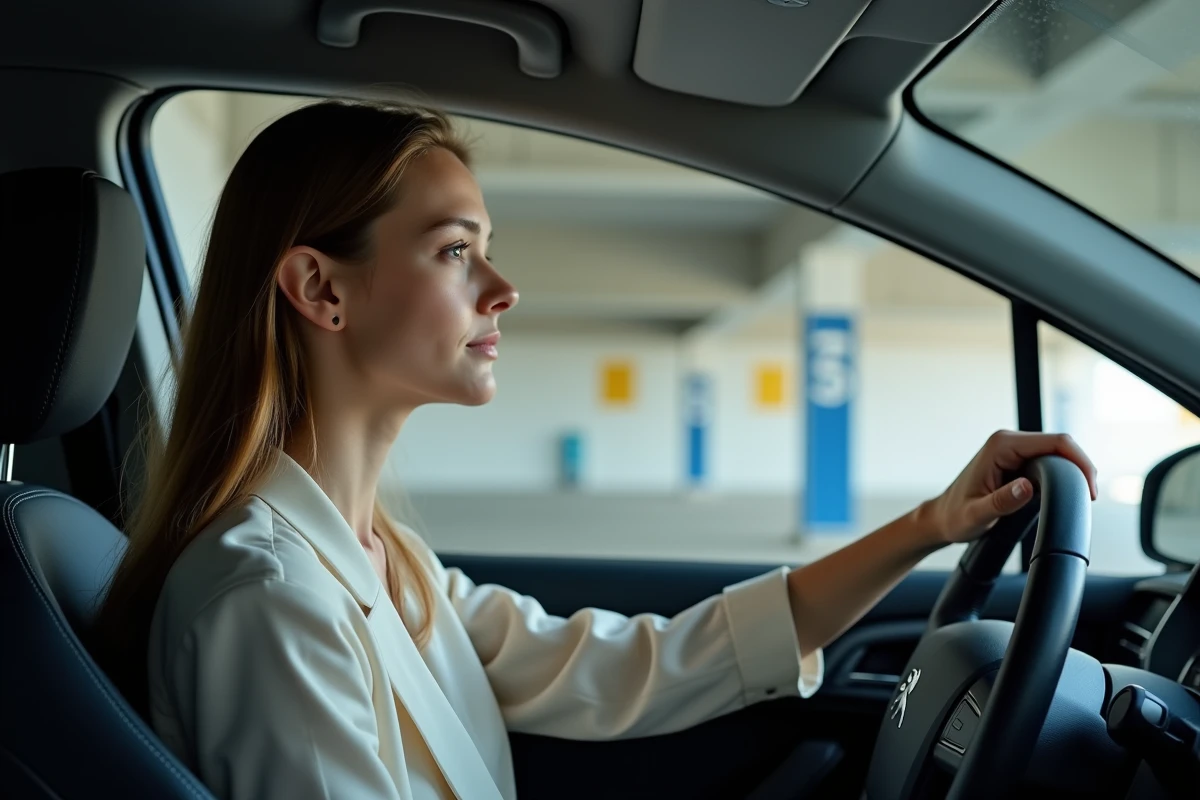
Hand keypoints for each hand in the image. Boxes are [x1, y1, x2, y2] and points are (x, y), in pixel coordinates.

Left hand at [924, 430, 1097, 544]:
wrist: (942, 518)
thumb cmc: (955, 516)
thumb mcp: (977, 514)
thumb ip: (1002, 501)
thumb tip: (1027, 487)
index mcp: (1001, 446)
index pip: (1055, 442)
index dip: (1079, 462)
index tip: (1090, 490)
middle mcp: (1008, 441)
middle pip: (1061, 444)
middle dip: (1081, 468)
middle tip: (1090, 498)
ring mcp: (1013, 449)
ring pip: (1058, 452)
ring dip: (1073, 472)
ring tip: (1081, 497)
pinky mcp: (1017, 461)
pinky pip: (1049, 461)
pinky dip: (1063, 475)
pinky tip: (1067, 493)